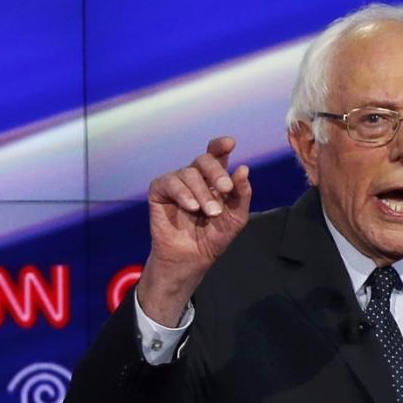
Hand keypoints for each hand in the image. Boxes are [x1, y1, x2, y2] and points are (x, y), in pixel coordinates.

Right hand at [139, 135, 252, 326]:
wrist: (192, 258)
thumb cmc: (214, 238)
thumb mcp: (237, 216)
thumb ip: (242, 193)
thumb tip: (243, 168)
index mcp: (214, 179)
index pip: (216, 154)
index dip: (220, 145)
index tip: (230, 144)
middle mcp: (194, 177)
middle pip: (203, 159)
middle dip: (216, 172)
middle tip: (225, 189)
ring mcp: (176, 183)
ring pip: (188, 173)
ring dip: (201, 192)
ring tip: (209, 213)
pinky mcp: (159, 192)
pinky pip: (168, 182)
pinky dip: (181, 193)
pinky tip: (190, 207)